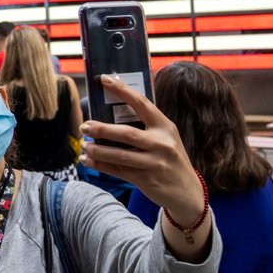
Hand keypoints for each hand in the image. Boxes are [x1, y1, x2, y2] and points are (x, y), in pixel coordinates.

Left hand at [79, 74, 203, 221]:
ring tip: (84, 145)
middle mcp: (161, 144)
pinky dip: (100, 165)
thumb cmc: (171, 160)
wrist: (188, 193)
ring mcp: (154, 163)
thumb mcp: (167, 139)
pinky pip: (118, 171)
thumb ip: (147, 127)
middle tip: (84, 126)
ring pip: (119, 155)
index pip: (141, 103)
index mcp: (166, 127)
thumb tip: (113, 114)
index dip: (122, 90)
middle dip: (102, 129)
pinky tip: (87, 160)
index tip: (104, 79)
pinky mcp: (146, 180)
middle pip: (126, 133)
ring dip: (97, 150)